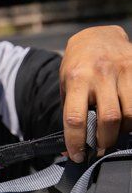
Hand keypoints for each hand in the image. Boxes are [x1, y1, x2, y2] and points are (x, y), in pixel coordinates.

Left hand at [60, 25, 131, 160]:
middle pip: (109, 119)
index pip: (76, 118)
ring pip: (130, 113)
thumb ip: (71, 112)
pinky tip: (127, 120)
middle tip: (100, 148)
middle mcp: (100, 73)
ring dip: (123, 130)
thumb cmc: (79, 66)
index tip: (78, 155)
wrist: (97, 36)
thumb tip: (71, 149)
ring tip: (116, 133)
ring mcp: (123, 69)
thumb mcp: (66, 85)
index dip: (76, 142)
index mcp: (77, 78)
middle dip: (105, 140)